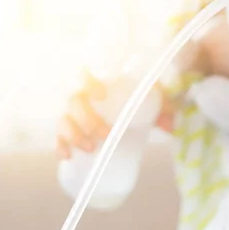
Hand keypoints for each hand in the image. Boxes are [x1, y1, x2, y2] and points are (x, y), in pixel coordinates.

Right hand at [56, 71, 174, 158]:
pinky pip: (57, 137)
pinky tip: (67, 156)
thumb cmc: (135, 99)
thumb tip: (171, 127)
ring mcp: (71, 113)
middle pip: (74, 101)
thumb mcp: (151, 100)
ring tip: (90, 149)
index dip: (88, 81)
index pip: (85, 73)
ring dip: (73, 134)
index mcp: (98, 80)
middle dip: (87, 119)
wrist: (121, 111)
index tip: (102, 95)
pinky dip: (60, 146)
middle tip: (105, 134)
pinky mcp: (67, 131)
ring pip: (63, 120)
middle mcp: (80, 94)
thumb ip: (163, 108)